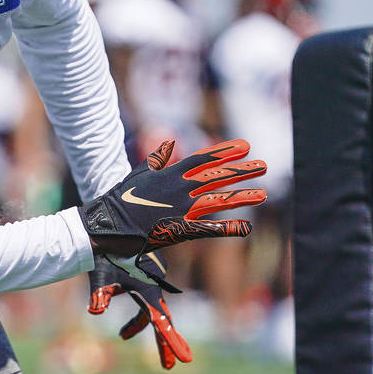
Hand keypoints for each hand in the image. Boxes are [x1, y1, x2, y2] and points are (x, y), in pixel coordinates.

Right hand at [81, 138, 265, 289]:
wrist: (108, 224)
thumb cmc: (121, 197)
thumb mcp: (139, 172)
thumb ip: (157, 159)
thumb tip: (168, 143)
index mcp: (170, 174)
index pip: (203, 158)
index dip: (225, 151)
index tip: (245, 145)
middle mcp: (179, 189)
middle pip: (216, 176)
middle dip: (240, 170)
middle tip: (262, 165)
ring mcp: (181, 209)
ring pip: (218, 200)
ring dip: (242, 196)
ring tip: (264, 193)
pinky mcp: (180, 230)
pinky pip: (209, 229)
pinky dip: (228, 229)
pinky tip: (246, 227)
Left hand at [88, 255, 191, 369]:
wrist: (107, 232)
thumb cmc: (104, 255)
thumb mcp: (102, 276)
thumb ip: (101, 295)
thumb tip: (95, 312)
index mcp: (148, 290)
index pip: (161, 322)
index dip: (171, 342)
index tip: (184, 359)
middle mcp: (152, 286)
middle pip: (161, 320)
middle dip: (164, 343)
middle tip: (169, 366)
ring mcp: (149, 281)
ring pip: (150, 310)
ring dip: (139, 325)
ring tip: (122, 335)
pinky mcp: (143, 276)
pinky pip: (143, 299)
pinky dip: (136, 312)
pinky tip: (121, 310)